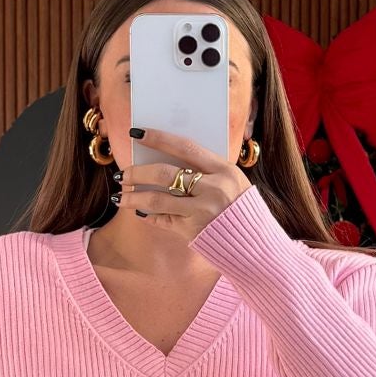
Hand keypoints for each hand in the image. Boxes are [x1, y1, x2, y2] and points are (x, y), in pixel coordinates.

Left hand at [123, 127, 252, 238]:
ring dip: (134, 197)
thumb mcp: (231, 181)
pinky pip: (163, 220)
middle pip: (165, 174)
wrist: (255, 243)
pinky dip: (148, 215)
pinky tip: (138, 211)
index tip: (136, 133)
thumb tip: (164, 157)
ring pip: (157, 200)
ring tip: (120, 196)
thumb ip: (205, 169)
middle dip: (138, 173)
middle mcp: (212, 189)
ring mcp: (202, 212)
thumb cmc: (240, 207)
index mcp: (223, 170)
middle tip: (123, 173)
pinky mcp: (194, 231)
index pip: (185, 147)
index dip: (158, 138)